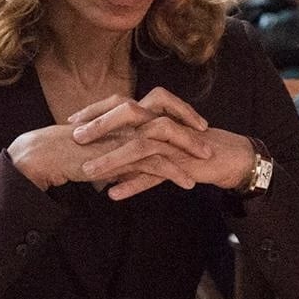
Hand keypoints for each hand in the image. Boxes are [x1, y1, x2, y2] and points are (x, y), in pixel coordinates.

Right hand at [8, 88, 219, 199]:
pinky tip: (187, 182)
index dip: (179, 110)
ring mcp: (123, 136)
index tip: (196, 122)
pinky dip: (173, 172)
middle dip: (190, 128)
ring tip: (206, 163)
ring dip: (188, 150)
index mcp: (122, 114)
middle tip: (209, 141)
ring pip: (165, 137)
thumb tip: (132, 160)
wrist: (45, 154)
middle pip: (166, 115)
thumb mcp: (101, 145)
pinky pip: (153, 162)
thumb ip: (119, 148)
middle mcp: (125, 121)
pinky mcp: (119, 155)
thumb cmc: (68, 150)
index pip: (157, 102)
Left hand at [71, 87, 255, 199]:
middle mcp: (161, 122)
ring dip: (112, 158)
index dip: (95, 110)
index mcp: (154, 113)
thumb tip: (107, 153)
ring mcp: (172, 142)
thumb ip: (136, 143)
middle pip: (129, 113)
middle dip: (101, 124)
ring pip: (139, 145)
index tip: (71, 120)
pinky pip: (155, 174)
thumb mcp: (160, 141)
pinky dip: (134, 184)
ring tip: (89, 172)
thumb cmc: (190, 146)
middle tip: (77, 136)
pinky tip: (114, 195)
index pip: (120, 103)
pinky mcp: (181, 163)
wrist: (227, 155)